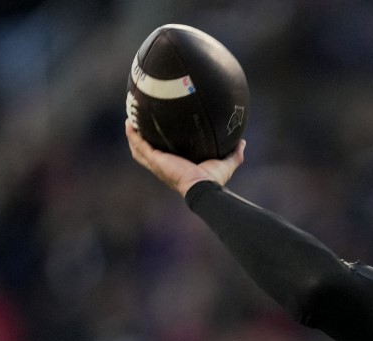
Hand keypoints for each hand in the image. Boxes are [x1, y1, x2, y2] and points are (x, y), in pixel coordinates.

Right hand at [125, 120, 245, 195]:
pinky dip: (133, 135)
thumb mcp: (226, 164)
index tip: (159, 135)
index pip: (165, 156)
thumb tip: (242, 142)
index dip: (159, 147)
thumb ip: (235, 154)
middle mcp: (164, 166)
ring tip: (130, 121)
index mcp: (176, 168)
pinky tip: (130, 123)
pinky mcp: (156, 160)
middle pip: (147, 152)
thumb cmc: (213, 181)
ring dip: (133, 136)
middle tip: (138, 125)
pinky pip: (140, 145)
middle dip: (141, 140)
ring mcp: (158, 164)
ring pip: (139, 149)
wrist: (203, 188)